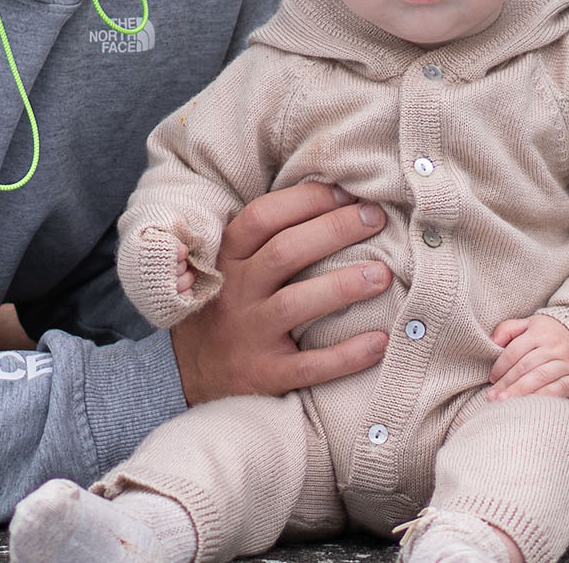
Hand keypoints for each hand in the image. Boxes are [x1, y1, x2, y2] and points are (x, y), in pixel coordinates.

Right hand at [165, 182, 390, 401]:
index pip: (263, 218)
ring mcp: (248, 336)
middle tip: (376, 218)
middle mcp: (235, 294)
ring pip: (295, 304)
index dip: (307, 199)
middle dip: (334, 230)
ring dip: (342, 286)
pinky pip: (308, 366)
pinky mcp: (264, 375)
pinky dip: (346, 355)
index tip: (348, 192)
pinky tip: (379, 342)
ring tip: (383, 274)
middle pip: (284, 252)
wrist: (185, 376)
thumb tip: (335, 199)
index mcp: (227, 260)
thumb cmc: (226, 308)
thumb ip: (266, 239)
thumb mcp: (230, 268)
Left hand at [486, 313, 568, 399]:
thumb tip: (492, 341)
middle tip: (492, 396)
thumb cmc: (552, 333)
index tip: (492, 379)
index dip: (500, 366)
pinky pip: (557, 390)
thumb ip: (509, 329)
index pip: (515, 351)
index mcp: (540, 332)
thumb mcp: (531, 324)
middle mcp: (555, 346)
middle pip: (525, 366)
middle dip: (506, 383)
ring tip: (503, 402)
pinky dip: (541, 397)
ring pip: (539, 378)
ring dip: (519, 391)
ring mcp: (568, 362)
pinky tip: (528, 405)